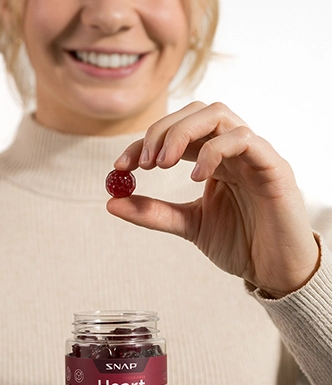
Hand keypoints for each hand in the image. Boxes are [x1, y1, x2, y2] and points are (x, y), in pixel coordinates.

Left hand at [107, 101, 319, 298]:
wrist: (274, 270)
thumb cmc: (240, 244)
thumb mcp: (187, 225)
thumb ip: (152, 213)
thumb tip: (111, 201)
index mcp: (215, 159)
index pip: (176, 133)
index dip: (144, 142)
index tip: (120, 165)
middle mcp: (234, 150)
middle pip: (195, 113)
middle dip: (161, 131)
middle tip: (143, 163)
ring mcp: (255, 154)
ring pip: (218, 115)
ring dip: (182, 134)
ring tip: (162, 164)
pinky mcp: (274, 166)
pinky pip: (244, 139)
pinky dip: (214, 150)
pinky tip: (196, 177)